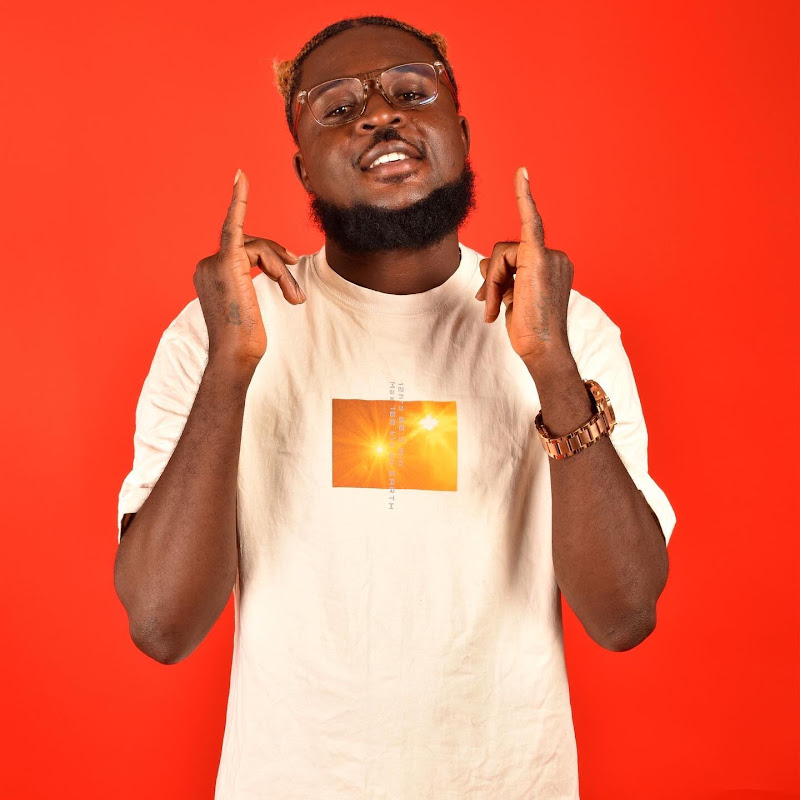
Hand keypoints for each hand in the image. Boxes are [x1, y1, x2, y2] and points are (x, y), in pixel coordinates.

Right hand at [193, 169, 304, 370]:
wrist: (236, 356)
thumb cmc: (245, 341)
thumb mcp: (250, 308)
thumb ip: (252, 282)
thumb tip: (279, 266)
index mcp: (211, 275)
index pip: (241, 249)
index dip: (251, 228)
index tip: (242, 183)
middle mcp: (206, 265)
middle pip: (253, 246)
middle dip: (279, 265)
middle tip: (295, 293)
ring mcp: (213, 262)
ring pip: (259, 248)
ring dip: (282, 272)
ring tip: (293, 297)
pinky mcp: (227, 261)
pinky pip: (236, 224)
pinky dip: (240, 200)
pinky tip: (240, 177)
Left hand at [475, 167, 573, 368]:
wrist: (542, 350)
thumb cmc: (529, 331)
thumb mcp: (511, 299)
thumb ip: (500, 277)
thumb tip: (484, 264)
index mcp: (551, 266)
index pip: (516, 255)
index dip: (504, 262)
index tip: (508, 240)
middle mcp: (556, 257)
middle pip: (505, 252)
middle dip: (493, 278)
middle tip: (491, 305)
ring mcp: (550, 256)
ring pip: (501, 253)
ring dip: (493, 282)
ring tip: (498, 308)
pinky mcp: (539, 258)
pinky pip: (529, 221)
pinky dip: (524, 196)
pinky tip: (522, 173)